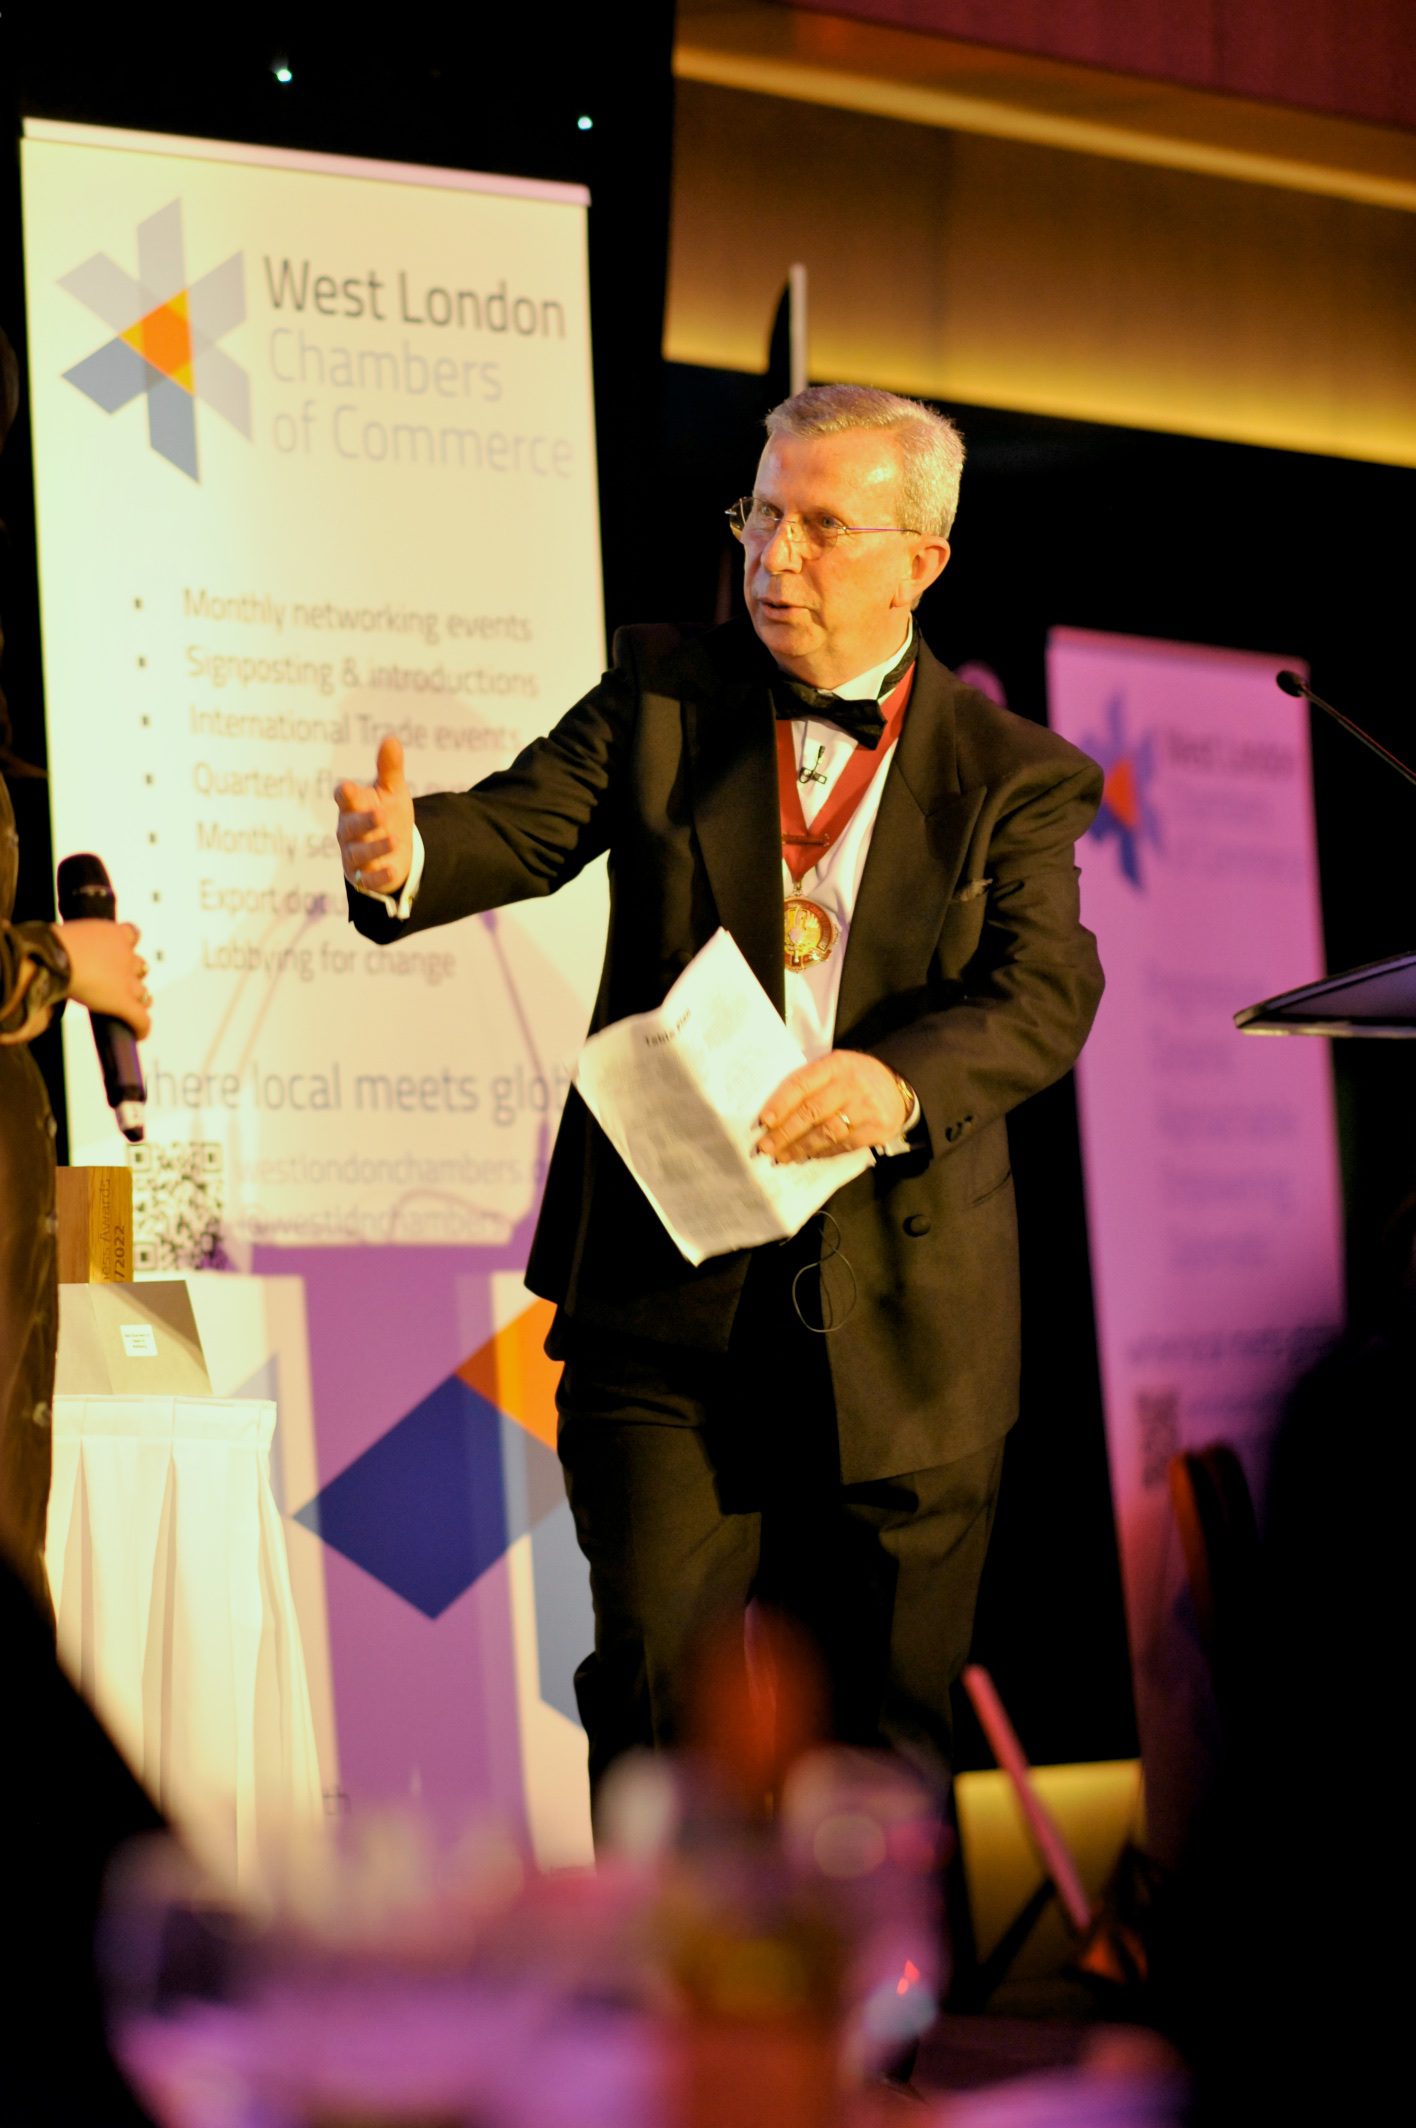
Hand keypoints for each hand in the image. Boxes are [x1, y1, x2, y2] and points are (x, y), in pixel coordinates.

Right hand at [59, 920, 151, 1038]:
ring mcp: (126, 980)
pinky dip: (141, 1028)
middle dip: (133, 974)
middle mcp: (125, 955)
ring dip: (138, 1000)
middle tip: (117, 982)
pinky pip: (141, 1019)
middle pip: (140, 966)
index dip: (128, 944)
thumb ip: (77, 946)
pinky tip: (137, 1034)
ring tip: (131, 1007)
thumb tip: (62, 955)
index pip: (132, 934)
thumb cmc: (52, 945)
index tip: (121, 949)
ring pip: (143, 993)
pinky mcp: (124, 1002)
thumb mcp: (68, 937)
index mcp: (112, 933)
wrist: (53, 958)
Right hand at [335, 734, 413, 895]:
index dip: (346, 795)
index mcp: (352, 807)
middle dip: (364, 821)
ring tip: (395, 839)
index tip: (349, 789)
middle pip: (351, 827)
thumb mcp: (391, 791)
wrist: (395, 851)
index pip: (344, 799)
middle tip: (381, 814)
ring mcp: (354, 855)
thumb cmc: (387, 814)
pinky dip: (379, 875)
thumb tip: (391, 738)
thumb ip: (390, 768)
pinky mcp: (364, 877)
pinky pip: (369, 879)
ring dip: (375, 847)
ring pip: (359, 853)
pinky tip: (393, 869)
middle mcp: (348, 831)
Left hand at [756, 1049, 909, 1162]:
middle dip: (785, 1133)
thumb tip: (773, 1115)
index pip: (802, 1084)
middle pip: (812, 1112)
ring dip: (800, 1147)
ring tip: (782, 1156)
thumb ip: (809, 1084)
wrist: (898, 1085)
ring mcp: (866, 1108)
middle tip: (765, 1147)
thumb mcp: (834, 1068)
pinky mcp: (877, 1129)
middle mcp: (852, 1085)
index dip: (780, 1104)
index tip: (762, 1122)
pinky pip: (843, 1145)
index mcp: (836, 1065)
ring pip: (827, 1133)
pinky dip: (821, 1153)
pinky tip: (806, 1156)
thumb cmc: (854, 1078)